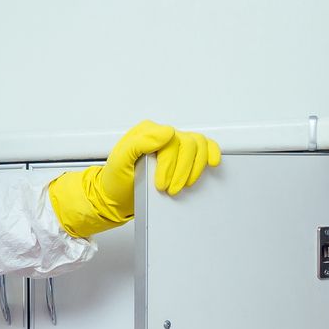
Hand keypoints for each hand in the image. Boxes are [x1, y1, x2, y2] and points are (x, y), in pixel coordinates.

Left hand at [48, 121, 221, 237]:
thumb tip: (166, 132)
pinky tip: (211, 163)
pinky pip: (205, 147)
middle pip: (187, 144)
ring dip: (194, 168)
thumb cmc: (117, 181)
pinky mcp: (183, 155)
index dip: (170, 164)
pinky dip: (211, 153)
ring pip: (199, 145)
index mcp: (147, 132)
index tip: (161, 184)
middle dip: (181, 171)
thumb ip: (138, 143)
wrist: (116, 197)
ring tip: (183, 185)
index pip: (170, 140)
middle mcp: (162, 135)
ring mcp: (175, 144)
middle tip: (169, 189)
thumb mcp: (119, 162)